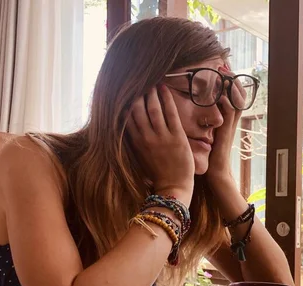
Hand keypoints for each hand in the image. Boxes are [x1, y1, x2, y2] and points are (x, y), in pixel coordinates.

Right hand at [126, 85, 193, 204]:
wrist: (173, 188)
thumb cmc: (158, 175)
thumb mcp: (141, 157)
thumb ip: (136, 142)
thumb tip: (129, 127)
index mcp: (136, 143)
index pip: (127, 117)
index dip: (126, 102)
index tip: (126, 90)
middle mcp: (146, 138)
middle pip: (138, 110)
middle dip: (138, 93)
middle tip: (139, 80)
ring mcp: (161, 137)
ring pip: (153, 109)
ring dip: (152, 93)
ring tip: (151, 81)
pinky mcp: (176, 137)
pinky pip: (170, 113)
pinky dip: (167, 99)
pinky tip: (165, 88)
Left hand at [206, 66, 245, 182]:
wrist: (217, 174)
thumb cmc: (209, 157)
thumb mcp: (206, 135)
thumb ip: (202, 122)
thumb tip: (190, 111)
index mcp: (224, 120)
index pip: (228, 95)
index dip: (225, 81)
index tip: (220, 66)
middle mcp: (229, 121)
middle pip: (235, 94)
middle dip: (231, 78)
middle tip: (225, 63)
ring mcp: (230, 126)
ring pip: (235, 100)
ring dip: (230, 85)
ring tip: (225, 70)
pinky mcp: (227, 132)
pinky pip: (230, 113)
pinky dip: (227, 100)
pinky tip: (222, 90)